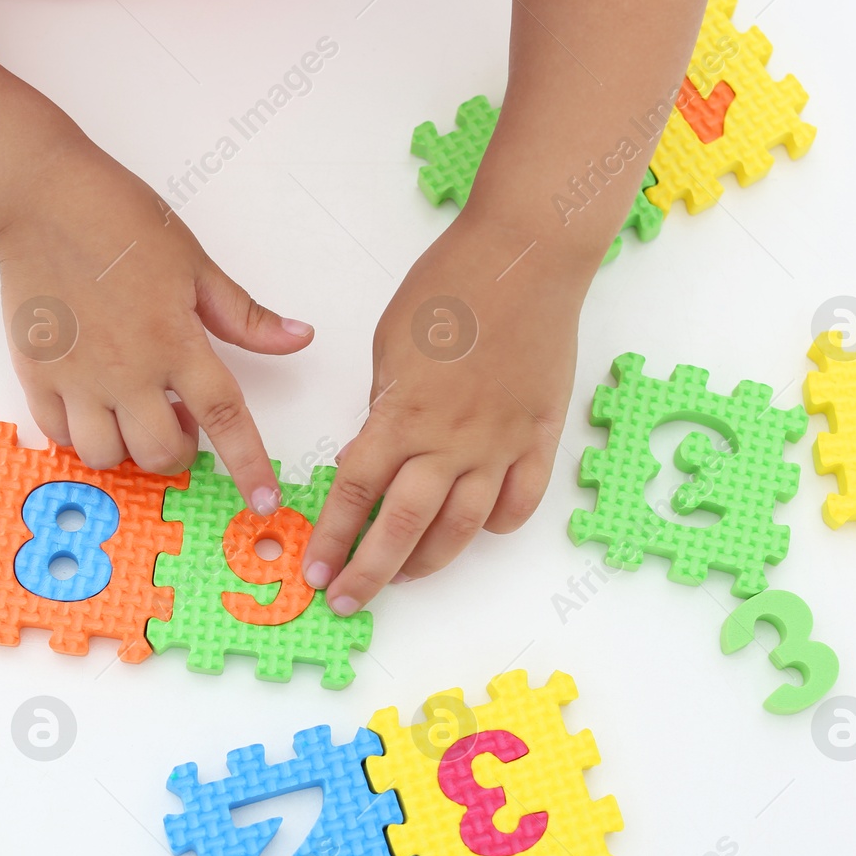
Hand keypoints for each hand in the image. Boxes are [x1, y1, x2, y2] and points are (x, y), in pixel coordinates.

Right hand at [0, 141, 311, 512]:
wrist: (40, 198)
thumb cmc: (119, 220)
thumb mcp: (195, 263)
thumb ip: (244, 316)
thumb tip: (298, 338)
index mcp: (176, 341)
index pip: (226, 418)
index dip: (249, 466)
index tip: (264, 501)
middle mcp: (127, 370)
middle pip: (161, 453)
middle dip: (178, 452)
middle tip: (177, 418)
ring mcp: (77, 378)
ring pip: (106, 455)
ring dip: (127, 448)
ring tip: (131, 411)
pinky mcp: (36, 375)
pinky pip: (59, 436)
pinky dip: (80, 434)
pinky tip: (92, 404)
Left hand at [303, 212, 592, 613]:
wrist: (526, 257)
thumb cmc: (449, 287)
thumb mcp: (388, 346)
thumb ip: (381, 409)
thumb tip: (368, 456)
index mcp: (402, 415)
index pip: (356, 494)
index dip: (333, 538)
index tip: (316, 570)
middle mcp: (451, 442)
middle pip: (404, 527)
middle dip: (370, 572)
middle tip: (347, 598)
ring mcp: (500, 444)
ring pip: (463, 527)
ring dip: (429, 561)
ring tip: (404, 576)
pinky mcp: (539, 436)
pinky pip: (521, 500)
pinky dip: (500, 523)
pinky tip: (479, 529)